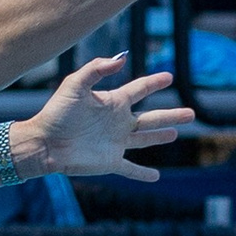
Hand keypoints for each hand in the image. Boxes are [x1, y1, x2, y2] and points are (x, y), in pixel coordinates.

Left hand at [26, 57, 194, 182]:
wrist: (44, 142)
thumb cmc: (56, 112)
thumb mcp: (75, 84)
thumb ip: (97, 68)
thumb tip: (122, 58)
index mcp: (112, 102)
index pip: (140, 89)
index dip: (154, 83)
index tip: (169, 77)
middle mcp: (118, 122)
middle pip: (152, 117)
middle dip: (172, 115)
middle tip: (191, 113)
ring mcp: (116, 143)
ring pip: (146, 139)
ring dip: (161, 136)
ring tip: (175, 133)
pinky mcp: (110, 162)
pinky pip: (131, 169)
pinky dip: (143, 174)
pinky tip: (156, 177)